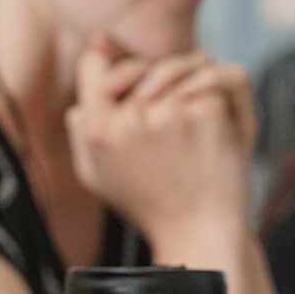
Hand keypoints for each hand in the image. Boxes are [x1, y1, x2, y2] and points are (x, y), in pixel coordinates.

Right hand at [66, 38, 252, 245]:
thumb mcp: (95, 173)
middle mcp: (131, 118)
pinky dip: (214, 93)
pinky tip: (212, 121)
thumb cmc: (146, 202)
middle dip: (149, 77)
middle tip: (162, 104)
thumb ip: (80, 124)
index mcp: (97, 130)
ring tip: (191, 110)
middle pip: (137, 64)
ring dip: (186, 80)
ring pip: (177, 67)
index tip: (124, 91)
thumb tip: (90, 63)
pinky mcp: (208, 113)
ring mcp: (172, 113)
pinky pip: (209, 80)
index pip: (93, 65)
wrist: (198, 230)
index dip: (107, 71)